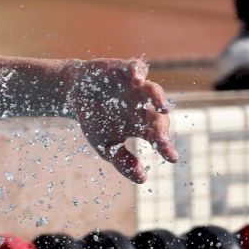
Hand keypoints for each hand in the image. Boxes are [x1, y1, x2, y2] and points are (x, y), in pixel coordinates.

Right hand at [68, 58, 178, 182]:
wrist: (76, 93)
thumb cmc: (94, 119)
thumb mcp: (105, 145)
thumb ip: (122, 161)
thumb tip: (142, 179)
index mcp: (141, 125)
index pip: (157, 137)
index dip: (165, 147)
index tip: (172, 158)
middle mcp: (142, 106)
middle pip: (158, 117)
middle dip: (161, 128)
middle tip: (161, 139)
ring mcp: (135, 88)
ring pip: (153, 91)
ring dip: (157, 98)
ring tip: (161, 107)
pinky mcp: (125, 70)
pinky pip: (136, 68)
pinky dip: (138, 72)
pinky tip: (137, 80)